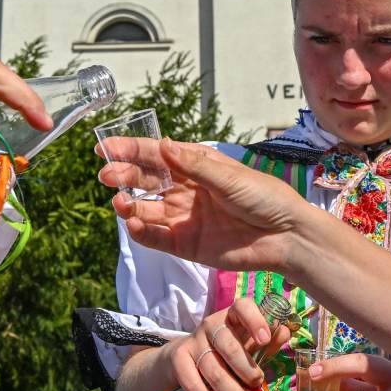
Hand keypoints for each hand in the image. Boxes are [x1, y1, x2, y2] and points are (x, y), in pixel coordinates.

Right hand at [98, 138, 313, 272]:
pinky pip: (156, 237)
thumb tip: (164, 145)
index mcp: (197, 165)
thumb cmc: (265, 198)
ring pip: (147, 209)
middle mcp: (186, 189)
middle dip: (124, 175)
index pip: (157, 154)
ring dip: (129, 205)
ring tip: (120, 203)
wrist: (286, 236)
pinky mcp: (186, 244)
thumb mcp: (230, 177)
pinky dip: (142, 232)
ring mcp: (184, 217)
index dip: (130, 150)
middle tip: (106, 175)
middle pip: (146, 180)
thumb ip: (195, 165)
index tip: (104, 148)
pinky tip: (134, 224)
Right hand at [166, 299, 292, 390]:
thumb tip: (285, 331)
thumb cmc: (229, 351)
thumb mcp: (250, 345)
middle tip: (256, 384)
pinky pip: (193, 383)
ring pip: (213, 370)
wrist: (187, 358)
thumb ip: (269, 341)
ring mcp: (193, 340)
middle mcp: (211, 324)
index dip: (255, 321)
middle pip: (229, 346)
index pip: (243, 307)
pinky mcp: (179, 359)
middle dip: (247, 371)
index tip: (264, 340)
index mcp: (233, 315)